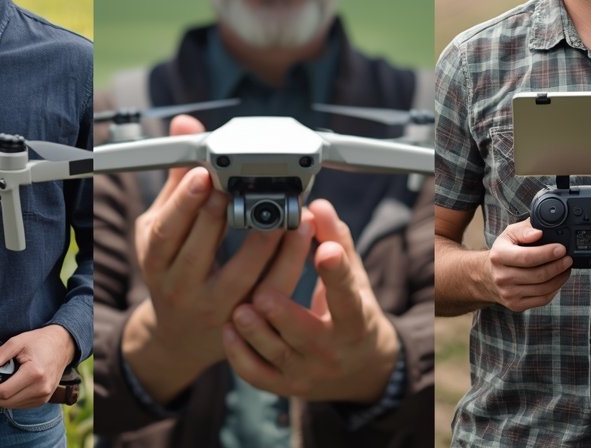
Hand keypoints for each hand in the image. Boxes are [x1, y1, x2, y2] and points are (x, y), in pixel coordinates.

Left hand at [0, 324, 75, 408]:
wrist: (63, 345)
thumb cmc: (41, 341)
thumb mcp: (19, 341)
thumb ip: (1, 354)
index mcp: (34, 374)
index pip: (2, 392)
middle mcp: (40, 389)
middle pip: (5, 402)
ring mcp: (43, 396)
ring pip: (12, 406)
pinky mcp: (43, 399)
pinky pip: (20, 404)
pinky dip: (9, 399)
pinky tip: (4, 388)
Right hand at [121, 115, 292, 402]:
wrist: (179, 334)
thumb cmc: (173, 265)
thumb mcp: (164, 223)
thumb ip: (180, 176)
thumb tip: (185, 125)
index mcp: (156, 257)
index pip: (168, 229)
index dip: (186, 202)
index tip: (205, 174)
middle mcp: (180, 286)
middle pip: (203, 250)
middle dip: (228, 213)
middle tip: (251, 183)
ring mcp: (213, 308)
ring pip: (243, 275)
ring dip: (268, 240)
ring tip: (286, 208)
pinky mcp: (246, 321)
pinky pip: (271, 290)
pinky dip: (290, 261)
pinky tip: (302, 233)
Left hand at [221, 199, 400, 403]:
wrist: (361, 371)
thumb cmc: (353, 314)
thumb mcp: (354, 279)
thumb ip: (335, 240)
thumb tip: (317, 205)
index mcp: (355, 320)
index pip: (347, 295)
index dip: (336, 273)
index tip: (326, 251)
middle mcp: (331, 349)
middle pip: (307, 333)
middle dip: (285, 314)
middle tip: (264, 294)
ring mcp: (305, 370)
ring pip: (276, 354)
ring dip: (256, 333)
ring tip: (240, 309)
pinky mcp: (282, 385)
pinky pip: (257, 373)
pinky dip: (240, 355)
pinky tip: (229, 329)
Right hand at [485, 219, 572, 311]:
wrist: (487, 275)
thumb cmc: (503, 252)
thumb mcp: (509, 234)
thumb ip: (524, 230)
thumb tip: (539, 233)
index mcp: (498, 256)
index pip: (526, 257)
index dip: (547, 254)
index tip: (561, 249)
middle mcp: (501, 277)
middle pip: (537, 275)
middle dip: (558, 266)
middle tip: (568, 258)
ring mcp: (508, 293)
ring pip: (543, 289)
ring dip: (559, 278)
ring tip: (566, 268)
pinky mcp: (516, 305)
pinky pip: (542, 299)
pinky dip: (555, 289)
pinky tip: (558, 280)